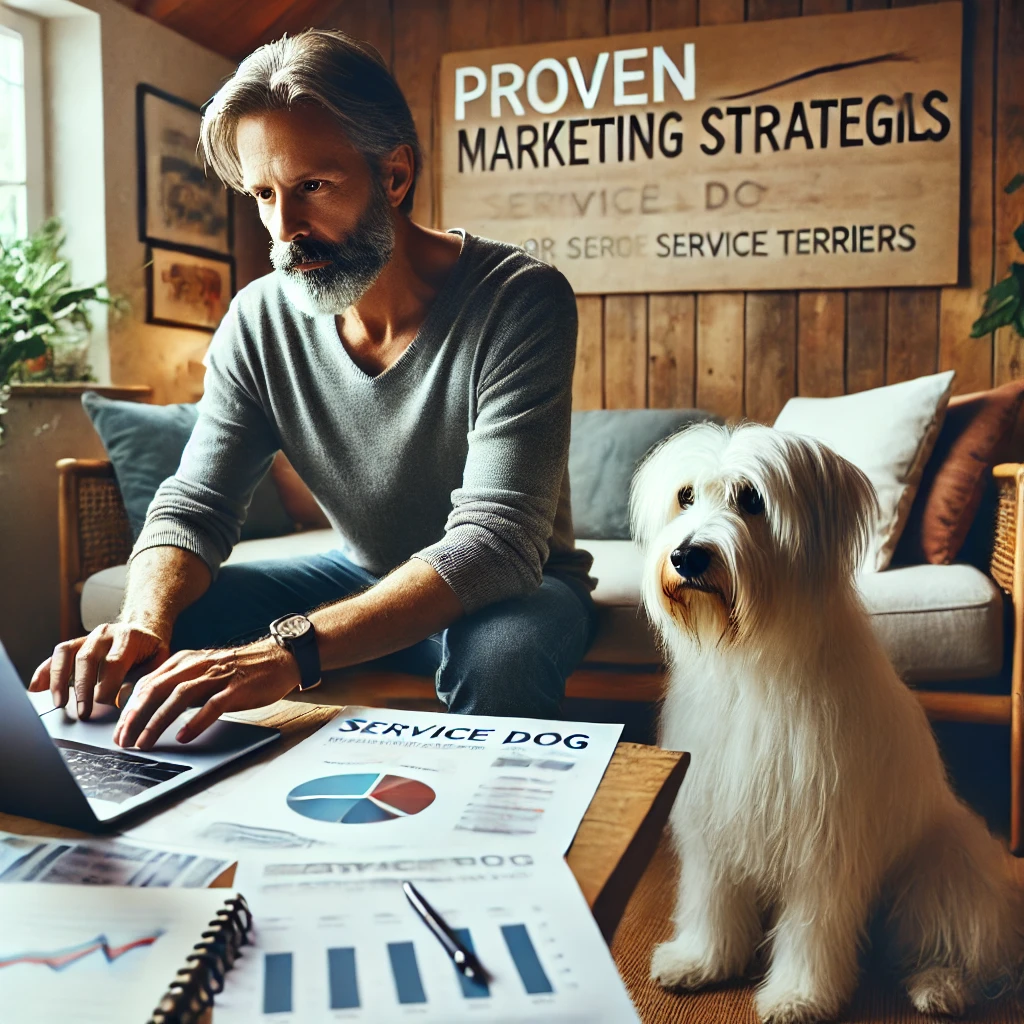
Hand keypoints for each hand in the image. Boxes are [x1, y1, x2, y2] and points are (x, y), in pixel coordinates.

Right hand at [29, 622, 170, 719]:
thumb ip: (144, 679)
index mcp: (129, 637)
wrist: (145, 631)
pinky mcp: (76, 643)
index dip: (108, 686)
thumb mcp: (159, 663)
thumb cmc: (151, 652)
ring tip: (59, 704)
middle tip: (83, 713)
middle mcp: (105, 633)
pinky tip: (37, 688)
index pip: (113, 663)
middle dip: (83, 688)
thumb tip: (122, 700)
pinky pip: (57, 654)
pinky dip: (45, 671)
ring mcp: (88, 636)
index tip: (108, 706)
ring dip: (59, 681)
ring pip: (66, 654)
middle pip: (87, 659)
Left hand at [112, 638, 299, 749]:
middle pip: (157, 689)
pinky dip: (195, 721)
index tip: (119, 731)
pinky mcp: (236, 688)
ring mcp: (217, 676)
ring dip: (157, 721)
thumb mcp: (202, 672)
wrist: (277, 658)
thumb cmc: (238, 671)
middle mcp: (196, 666)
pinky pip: (212, 705)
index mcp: (184, 661)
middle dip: (135, 717)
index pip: (147, 684)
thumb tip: (148, 709)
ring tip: (145, 743)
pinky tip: (184, 735)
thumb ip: (178, 685)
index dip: (129, 709)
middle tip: (123, 741)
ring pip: (178, 697)